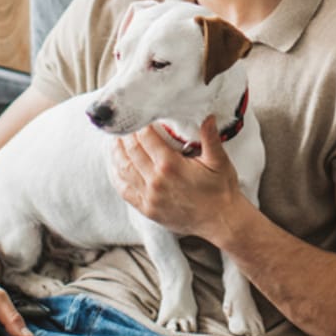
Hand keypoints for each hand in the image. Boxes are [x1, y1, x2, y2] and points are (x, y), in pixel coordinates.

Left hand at [113, 117, 244, 240]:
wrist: (221, 221)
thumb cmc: (221, 190)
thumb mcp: (219, 161)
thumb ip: (210, 137)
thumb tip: (208, 115)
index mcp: (170, 165)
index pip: (145, 138)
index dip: (139, 125)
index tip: (138, 115)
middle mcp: (156, 181)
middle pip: (131, 151)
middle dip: (125, 135)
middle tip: (123, 125)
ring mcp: (149, 197)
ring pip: (123, 169)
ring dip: (116, 153)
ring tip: (115, 141)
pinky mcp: (147, 209)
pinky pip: (124, 190)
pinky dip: (116, 176)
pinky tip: (115, 166)